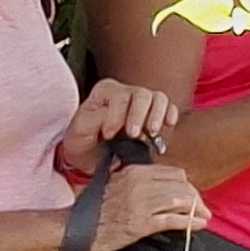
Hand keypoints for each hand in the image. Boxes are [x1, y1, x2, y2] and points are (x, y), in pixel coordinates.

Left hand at [56, 78, 180, 178]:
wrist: (88, 159)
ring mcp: (142, 103)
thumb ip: (94, 119)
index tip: (110, 135)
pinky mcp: (154, 115)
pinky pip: (169, 108)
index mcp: (104, 92)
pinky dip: (170, 117)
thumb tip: (112, 116)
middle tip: (134, 135)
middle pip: (141, 94)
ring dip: (157, 116)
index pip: (118, 97)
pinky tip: (166, 127)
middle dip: (139, 115)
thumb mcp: (79, 131)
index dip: (116, 116)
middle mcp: (125, 92)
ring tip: (151, 133)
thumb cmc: (82, 142)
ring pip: (158, 98)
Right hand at [87, 162, 209, 250]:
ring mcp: (141, 203)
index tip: (189, 194)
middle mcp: (140, 184)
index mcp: (133, 172)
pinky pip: (174, 219)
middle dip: (195, 196)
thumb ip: (127, 179)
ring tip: (204, 216)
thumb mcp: (108, 184)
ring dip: (197, 209)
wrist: (73, 229)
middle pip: (181, 184)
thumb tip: (143, 181)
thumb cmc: (88, 211)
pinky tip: (199, 225)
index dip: (185, 184)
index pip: (171, 172)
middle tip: (201, 207)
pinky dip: (191, 222)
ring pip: (181, 200)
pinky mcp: (142, 223)